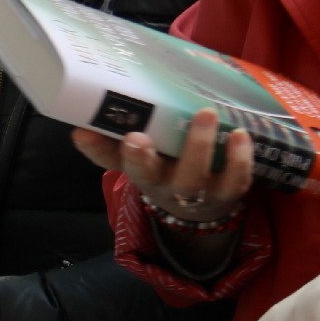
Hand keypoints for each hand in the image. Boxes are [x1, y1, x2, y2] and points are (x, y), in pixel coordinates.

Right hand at [70, 107, 253, 223]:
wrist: (198, 206)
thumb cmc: (165, 167)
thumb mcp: (140, 158)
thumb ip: (114, 140)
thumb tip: (79, 127)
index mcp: (139, 172)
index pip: (112, 163)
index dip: (99, 150)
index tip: (84, 132)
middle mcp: (163, 185)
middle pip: (150, 177)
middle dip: (142, 157)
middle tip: (138, 133)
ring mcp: (196, 191)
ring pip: (194, 179)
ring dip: (198, 148)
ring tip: (206, 114)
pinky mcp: (228, 191)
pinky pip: (235, 181)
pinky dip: (239, 160)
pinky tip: (240, 134)